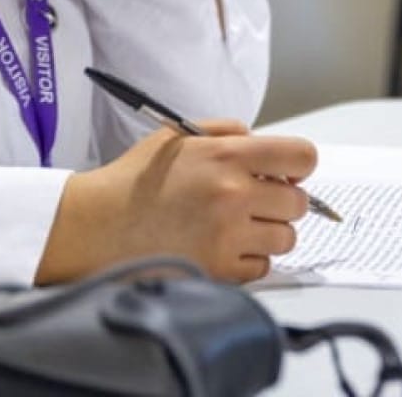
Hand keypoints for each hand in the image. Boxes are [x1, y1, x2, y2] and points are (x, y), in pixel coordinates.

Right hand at [34, 123, 318, 283]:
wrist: (100, 226)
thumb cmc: (137, 181)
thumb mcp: (178, 135)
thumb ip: (226, 131)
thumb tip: (261, 141)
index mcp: (227, 155)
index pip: (302, 157)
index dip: (298, 165)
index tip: (285, 172)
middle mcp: (234, 194)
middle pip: (299, 202)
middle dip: (282, 201)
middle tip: (255, 201)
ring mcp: (229, 235)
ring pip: (286, 238)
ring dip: (268, 233)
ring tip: (236, 226)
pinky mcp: (220, 271)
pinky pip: (263, 268)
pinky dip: (249, 260)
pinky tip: (222, 247)